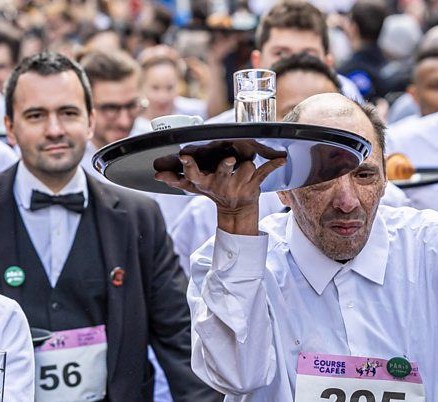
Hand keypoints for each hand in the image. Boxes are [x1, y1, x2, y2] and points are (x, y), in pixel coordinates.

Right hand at [154, 153, 284, 235]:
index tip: (184, 156)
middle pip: (224, 172)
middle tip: (227, 161)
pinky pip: (266, 171)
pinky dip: (274, 165)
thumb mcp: (195, 187)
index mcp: (207, 182)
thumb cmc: (214, 191)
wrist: (236, 210)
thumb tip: (155, 175)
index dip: (189, 166)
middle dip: (225, 167)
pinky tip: (282, 158)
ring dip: (249, 164)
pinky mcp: (255, 184)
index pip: (194, 174)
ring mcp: (240, 184)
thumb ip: (176, 179)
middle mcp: (222, 183)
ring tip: (246, 165)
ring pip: (247, 167)